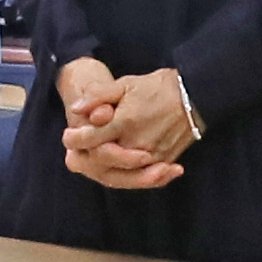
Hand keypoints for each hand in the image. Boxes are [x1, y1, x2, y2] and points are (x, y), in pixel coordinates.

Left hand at [53, 57, 198, 190]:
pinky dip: (126, 176)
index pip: (91, 139)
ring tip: (91, 161)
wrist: (193, 96)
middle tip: (75, 151)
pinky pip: (141, 177)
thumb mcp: (125, 84)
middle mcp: (137, 143)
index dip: (76, 139)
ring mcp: (151, 156)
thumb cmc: (157, 88)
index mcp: (125, 122)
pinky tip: (117, 169)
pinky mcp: (163, 161)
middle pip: (102, 162)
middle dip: (87, 158)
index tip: (68, 136)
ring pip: (120, 175)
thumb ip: (98, 96)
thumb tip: (76, 109)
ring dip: (103, 169)